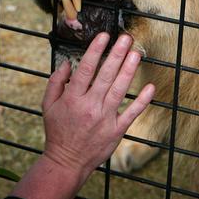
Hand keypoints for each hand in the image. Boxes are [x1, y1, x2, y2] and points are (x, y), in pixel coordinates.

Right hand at [41, 32, 154, 178]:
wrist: (67, 161)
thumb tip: (67, 63)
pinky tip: (150, 86)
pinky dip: (142, 100)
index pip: (85, 69)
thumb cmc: (57, 131)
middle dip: (117, 54)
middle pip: (106, 76)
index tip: (104, 36)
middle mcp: (89, 106)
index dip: (95, 50)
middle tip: (126, 38)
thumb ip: (56, 82)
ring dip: (129, 70)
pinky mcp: (116, 130)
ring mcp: (104, 118)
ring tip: (137, 53)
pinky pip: (132, 113)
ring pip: (119, 90)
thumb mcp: (48, 105)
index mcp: (72, 98)